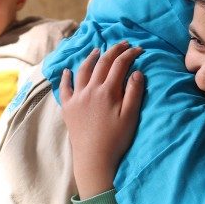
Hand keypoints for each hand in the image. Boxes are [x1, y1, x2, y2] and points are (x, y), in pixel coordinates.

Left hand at [60, 41, 144, 198]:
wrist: (94, 159)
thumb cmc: (116, 139)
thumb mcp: (130, 116)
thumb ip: (134, 92)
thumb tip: (137, 72)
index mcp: (107, 91)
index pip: (120, 65)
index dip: (130, 54)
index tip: (139, 49)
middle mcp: (90, 90)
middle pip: (102, 63)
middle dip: (113, 51)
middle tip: (123, 44)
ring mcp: (77, 98)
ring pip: (83, 71)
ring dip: (91, 58)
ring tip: (98, 50)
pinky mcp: (68, 107)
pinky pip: (65, 88)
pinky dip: (66, 77)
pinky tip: (68, 71)